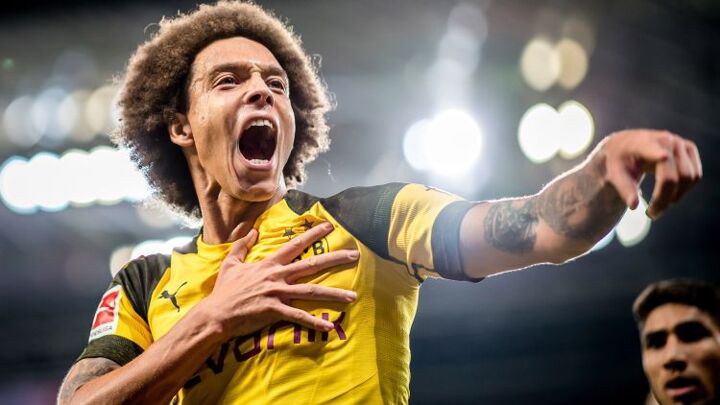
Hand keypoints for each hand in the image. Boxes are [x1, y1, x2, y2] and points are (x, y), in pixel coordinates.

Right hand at [206, 222, 357, 338]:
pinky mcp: (275, 310)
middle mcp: (277, 276)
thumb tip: (252, 231)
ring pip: (311, 291)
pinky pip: (298, 316)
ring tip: (353, 296)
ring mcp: (277, 293)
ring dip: (334, 294)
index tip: (329, 226)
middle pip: (312, 264)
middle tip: (355, 255)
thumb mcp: (231, 263)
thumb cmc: (224, 290)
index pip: (296, 244)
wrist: (216, 313)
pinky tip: (329, 326)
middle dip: (335, 258)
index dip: (313, 234)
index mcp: (269, 264)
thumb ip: (243, 246)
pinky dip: (314, 322)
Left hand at [600, 129, 701, 218]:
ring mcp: (680, 143)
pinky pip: (695, 176)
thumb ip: (624, 188)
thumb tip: (633, 205)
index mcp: (643, 143)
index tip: (662, 156)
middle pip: (674, 176)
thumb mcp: (615, 174)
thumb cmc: (619, 162)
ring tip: (658, 206)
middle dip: (664, 199)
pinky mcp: (689, 149)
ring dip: (676, 197)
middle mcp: (665, 140)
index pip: (654, 150)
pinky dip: (684, 189)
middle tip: (651, 214)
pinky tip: (669, 194)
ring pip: (688, 178)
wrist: (627, 145)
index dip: (659, 154)